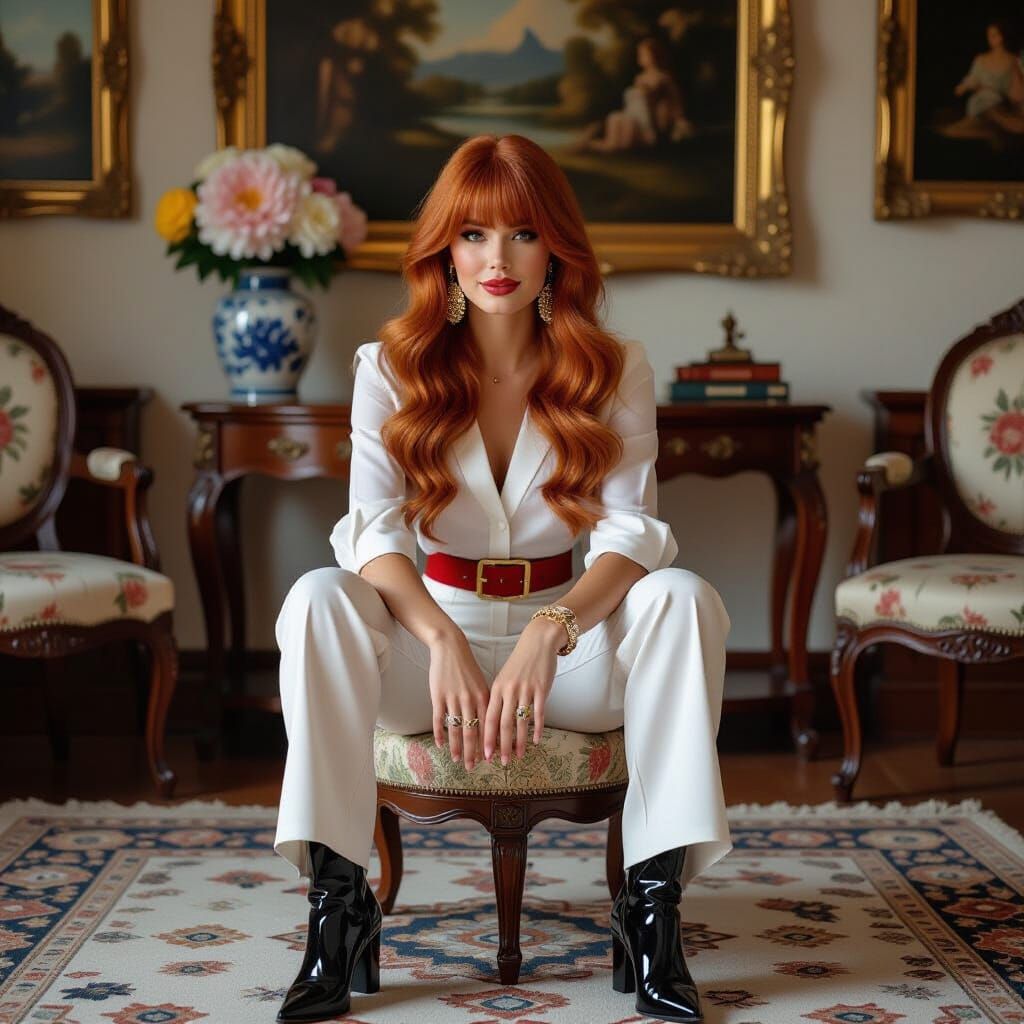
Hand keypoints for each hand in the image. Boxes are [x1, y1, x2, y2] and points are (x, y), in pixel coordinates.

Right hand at [427, 630, 490, 770]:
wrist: (450, 648)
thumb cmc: (467, 668)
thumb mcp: (481, 684)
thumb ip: (485, 704)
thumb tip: (490, 726)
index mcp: (484, 697)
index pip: (489, 727)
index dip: (489, 745)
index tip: (490, 760)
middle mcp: (471, 700)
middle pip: (473, 732)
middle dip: (473, 753)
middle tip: (473, 768)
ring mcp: (454, 698)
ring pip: (457, 729)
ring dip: (457, 747)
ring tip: (457, 760)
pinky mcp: (438, 696)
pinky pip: (440, 719)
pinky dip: (440, 734)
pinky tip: (441, 745)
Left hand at [483, 617, 563, 765]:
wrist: (538, 642)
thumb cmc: (520, 662)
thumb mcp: (504, 678)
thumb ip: (499, 698)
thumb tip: (493, 723)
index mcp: (496, 688)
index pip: (488, 718)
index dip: (487, 738)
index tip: (484, 755)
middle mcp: (509, 690)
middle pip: (503, 724)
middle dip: (502, 746)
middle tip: (501, 763)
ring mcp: (525, 690)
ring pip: (520, 722)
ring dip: (519, 742)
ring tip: (517, 756)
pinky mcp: (541, 689)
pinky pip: (538, 713)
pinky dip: (536, 728)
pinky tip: (535, 740)